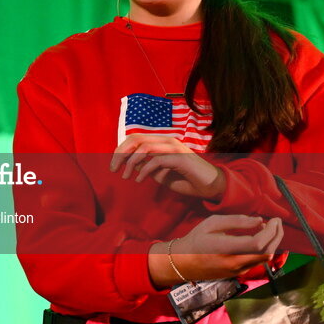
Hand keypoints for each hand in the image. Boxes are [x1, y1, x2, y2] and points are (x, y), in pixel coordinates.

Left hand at [110, 134, 224, 199]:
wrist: (210, 186)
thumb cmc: (185, 179)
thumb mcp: (159, 173)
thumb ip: (145, 165)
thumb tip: (129, 162)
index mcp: (162, 142)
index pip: (135, 138)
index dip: (121, 149)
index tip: (113, 164)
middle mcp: (167, 140)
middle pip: (136, 139)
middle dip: (121, 154)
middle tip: (113, 169)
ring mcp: (174, 147)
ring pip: (144, 148)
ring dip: (131, 163)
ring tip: (126, 177)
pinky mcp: (180, 158)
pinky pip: (156, 161)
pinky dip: (144, 171)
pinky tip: (139, 180)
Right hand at [149, 215, 283, 285]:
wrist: (182, 262)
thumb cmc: (195, 239)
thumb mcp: (212, 223)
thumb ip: (236, 221)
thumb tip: (259, 221)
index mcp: (225, 249)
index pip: (258, 243)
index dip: (271, 231)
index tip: (274, 219)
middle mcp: (234, 263)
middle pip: (267, 253)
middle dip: (277, 236)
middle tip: (277, 222)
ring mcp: (237, 271)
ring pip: (265, 259)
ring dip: (272, 243)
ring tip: (269, 228)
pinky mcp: (238, 273)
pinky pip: (257, 261)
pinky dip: (264, 248)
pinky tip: (259, 237)